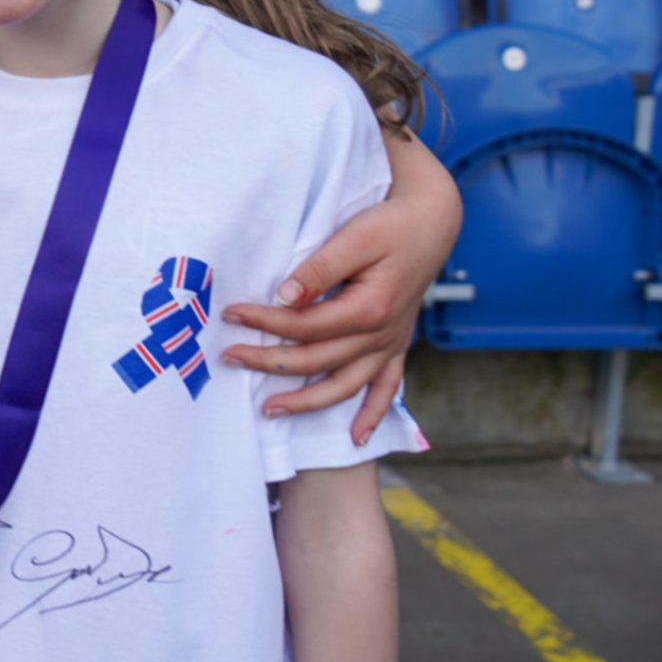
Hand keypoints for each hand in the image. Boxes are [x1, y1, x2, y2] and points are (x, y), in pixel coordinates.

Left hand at [220, 139, 459, 442]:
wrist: (433, 223)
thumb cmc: (391, 225)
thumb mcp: (354, 237)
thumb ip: (319, 269)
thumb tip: (284, 297)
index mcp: (369, 309)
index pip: (303, 325)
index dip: (264, 321)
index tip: (231, 313)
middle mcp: (381, 335)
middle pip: (316, 360)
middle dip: (268, 361)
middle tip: (229, 357)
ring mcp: (390, 344)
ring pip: (345, 386)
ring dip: (307, 402)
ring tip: (269, 410)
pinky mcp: (398, 344)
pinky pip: (387, 389)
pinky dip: (372, 414)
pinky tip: (356, 438)